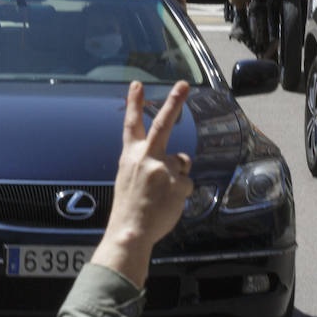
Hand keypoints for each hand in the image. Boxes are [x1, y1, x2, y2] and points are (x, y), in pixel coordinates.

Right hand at [92, 81, 192, 285]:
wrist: (130, 231)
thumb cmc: (129, 209)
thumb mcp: (129, 179)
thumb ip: (148, 163)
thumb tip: (177, 160)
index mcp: (131, 156)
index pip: (131, 124)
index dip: (134, 103)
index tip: (136, 85)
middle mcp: (146, 157)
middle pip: (163, 124)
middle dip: (174, 102)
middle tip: (183, 85)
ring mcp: (163, 169)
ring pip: (181, 163)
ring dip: (177, 176)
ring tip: (162, 194)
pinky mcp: (177, 182)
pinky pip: (187, 183)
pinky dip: (181, 193)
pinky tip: (168, 203)